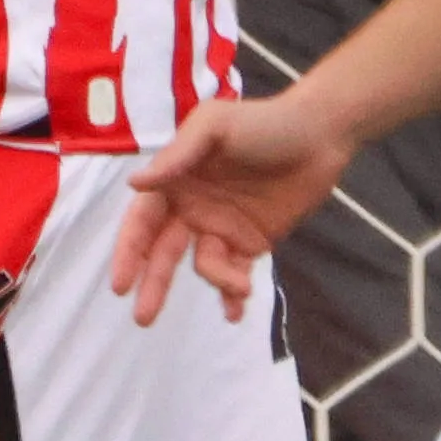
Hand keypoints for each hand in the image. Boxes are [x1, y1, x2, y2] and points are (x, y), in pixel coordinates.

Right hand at [112, 89, 361, 324]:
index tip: (120, 284)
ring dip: (218, 280)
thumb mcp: (214, 126)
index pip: (143, 222)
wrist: (319, 135)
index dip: (130, 252)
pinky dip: (232, 295)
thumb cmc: (263, 123)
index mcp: (176, 181)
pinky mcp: (253, 242)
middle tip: (144, 318)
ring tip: (240, 285)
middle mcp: (193, 208)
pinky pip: (236, 274)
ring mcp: (222, 228)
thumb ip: (177, 156)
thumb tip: (135, 184)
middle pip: (164, 252)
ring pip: (205, 266)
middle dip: (153, 285)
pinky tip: (234, 313)